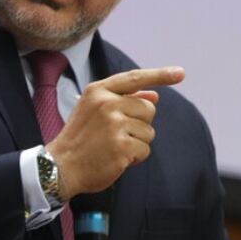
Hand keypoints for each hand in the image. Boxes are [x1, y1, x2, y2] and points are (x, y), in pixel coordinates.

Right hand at [47, 66, 183, 197]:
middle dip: (139, 124)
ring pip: (149, 131)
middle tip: (114, 135)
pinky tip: (116, 159)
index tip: (180, 73)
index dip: (160, 75)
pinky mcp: (122, 146)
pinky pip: (145, 149)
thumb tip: (154, 96)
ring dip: (136, 143)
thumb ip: (122, 100)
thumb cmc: (79, 139)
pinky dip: (134, 158)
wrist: (60, 166)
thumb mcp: (93, 111)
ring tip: (112, 147)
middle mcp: (107, 104)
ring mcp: (115, 125)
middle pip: (148, 109)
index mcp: (98, 92)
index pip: (134, 78)